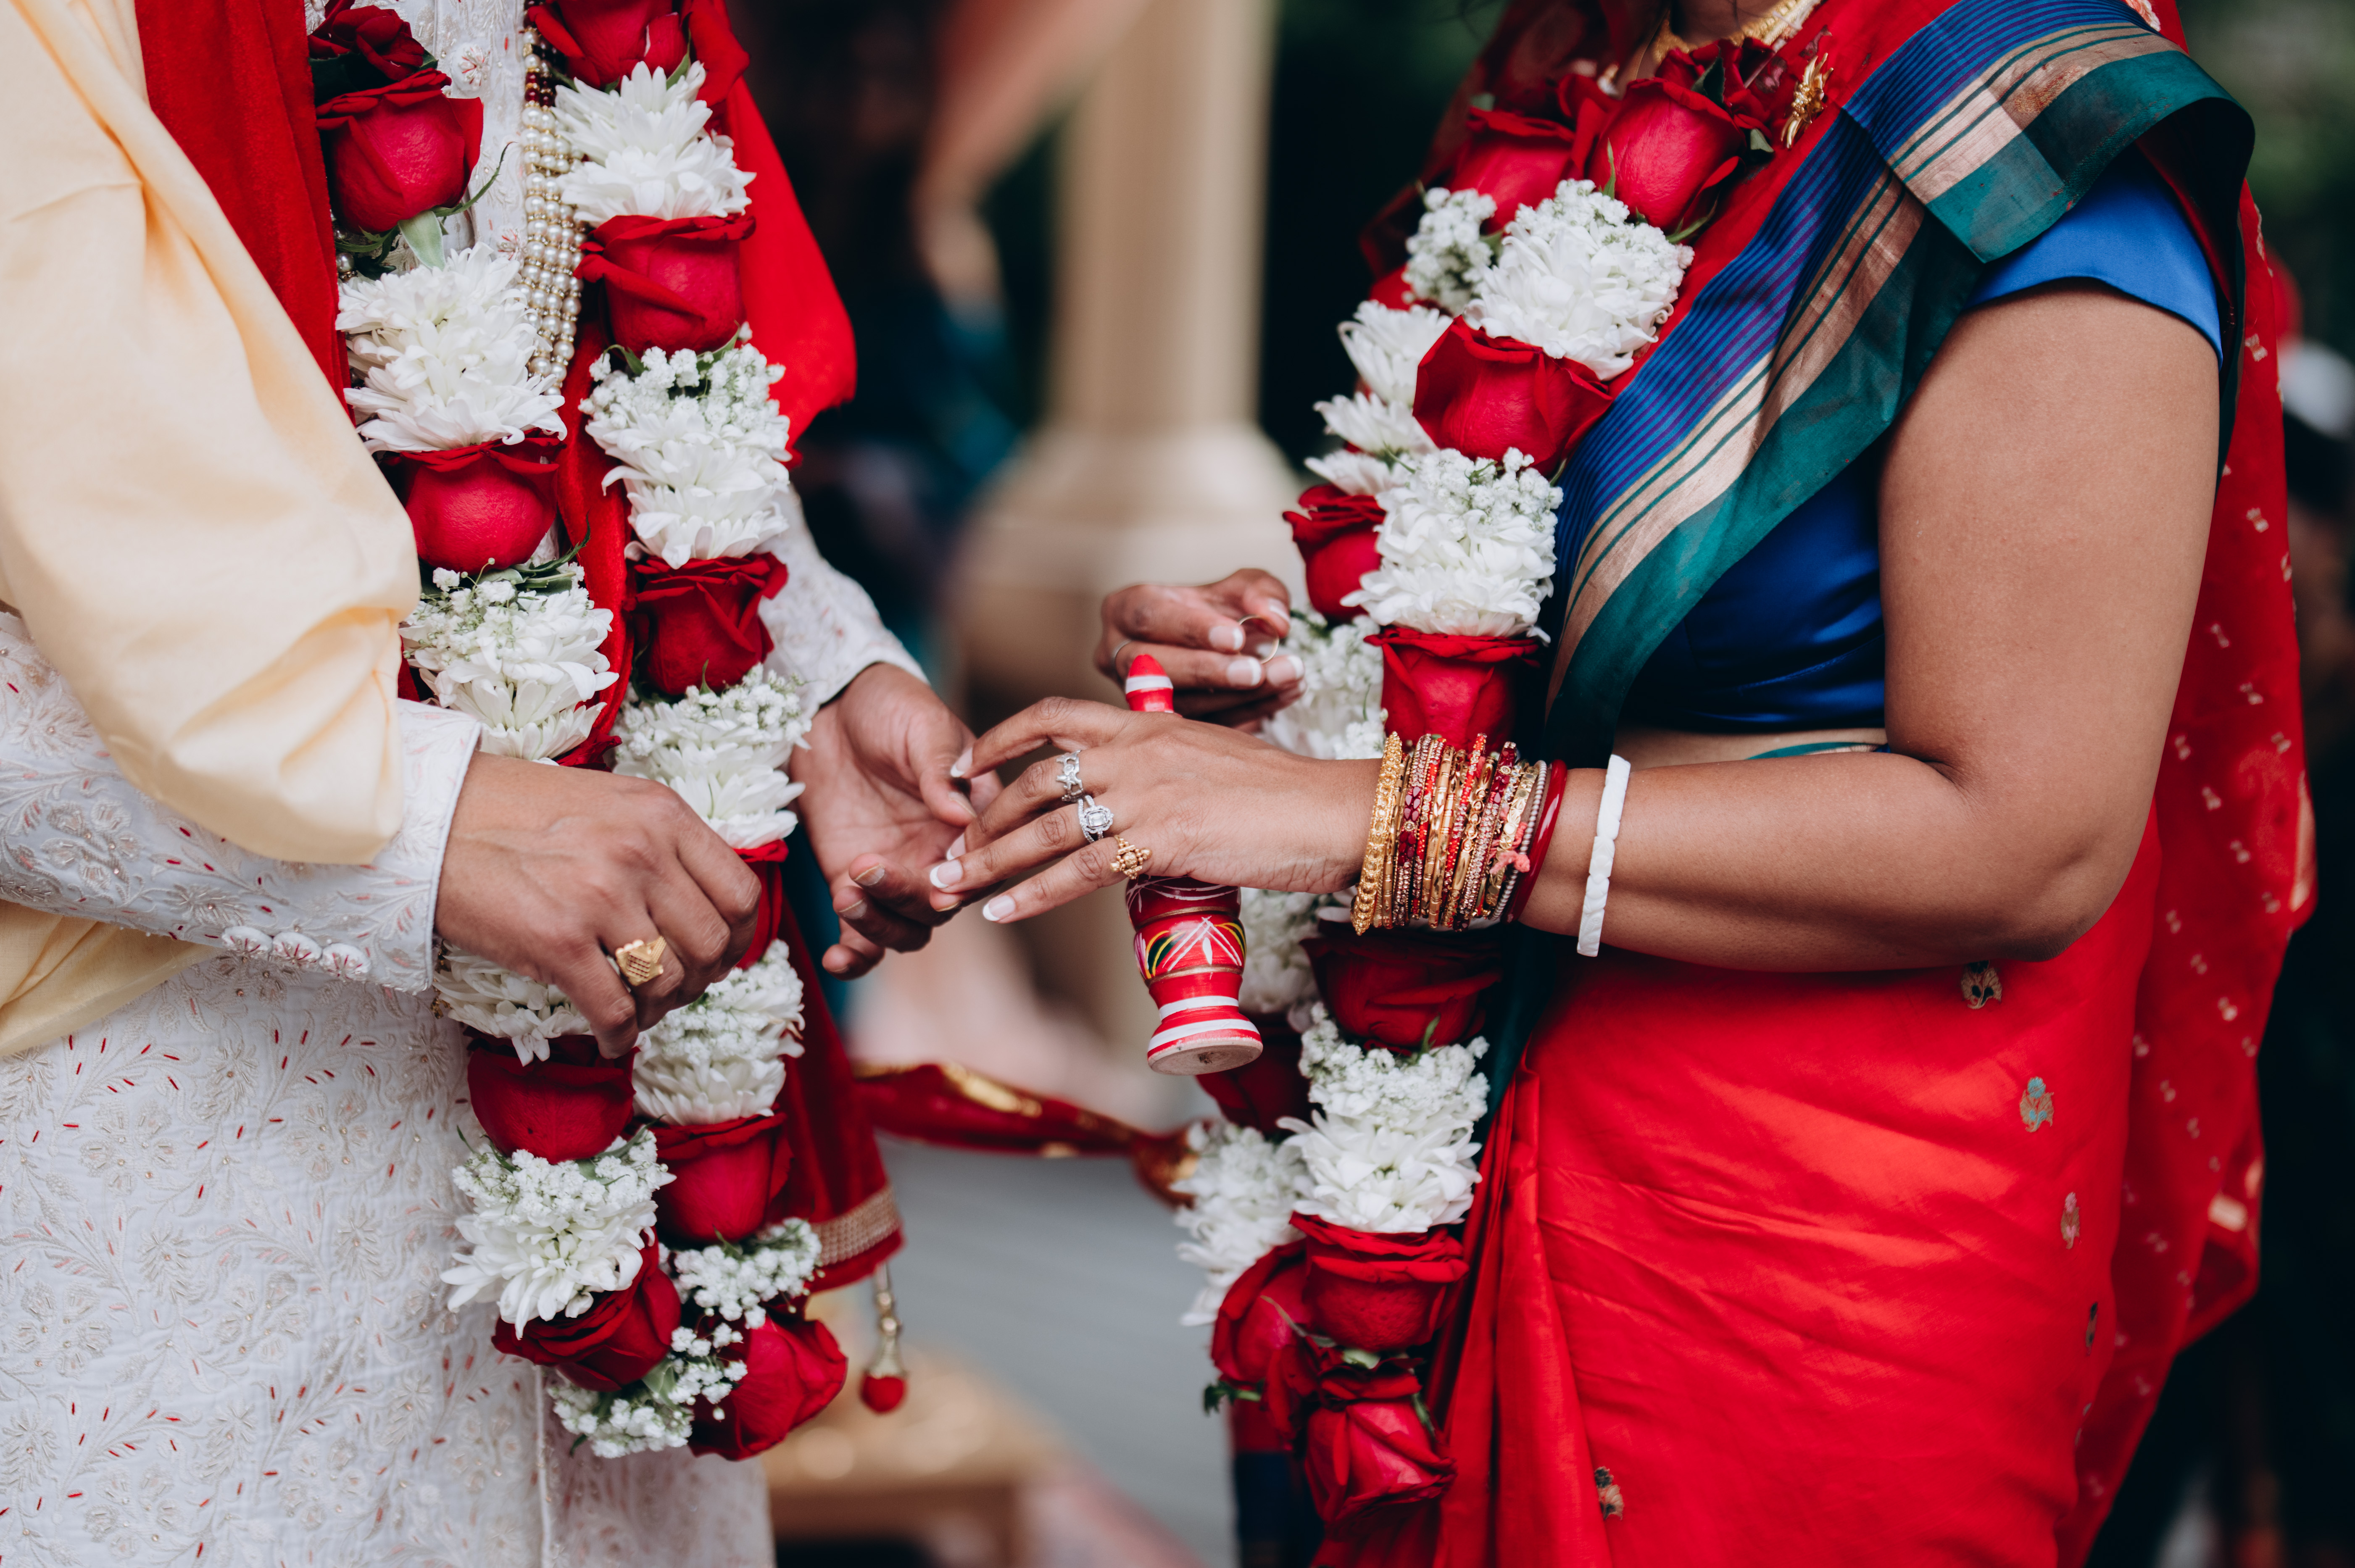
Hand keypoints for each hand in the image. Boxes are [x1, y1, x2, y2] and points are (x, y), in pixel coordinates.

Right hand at [437, 752, 762, 1055]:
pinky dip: (620, 1036)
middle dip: (699, 981)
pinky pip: (616, 1011)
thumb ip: (660, 843)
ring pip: (668, 982)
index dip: (739, 939)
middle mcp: (641, 852)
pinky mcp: (557, 942)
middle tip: (672, 990)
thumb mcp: (610, 803)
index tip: (721, 956)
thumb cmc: (515, 812)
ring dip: (658, 1010)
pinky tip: (609, 1038)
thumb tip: (700, 905)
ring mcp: (601, 897)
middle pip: (712, 945)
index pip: (741, 894)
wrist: (430, 816)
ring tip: (637, 1011)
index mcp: (662, 815)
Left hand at [790, 664, 998, 977]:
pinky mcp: (855, 884)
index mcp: (974, 820)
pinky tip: (835, 958)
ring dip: (878, 926)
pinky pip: (863, 938)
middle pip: (940, 907)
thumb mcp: (920, 725)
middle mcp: (942, 855)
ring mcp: (900, 874)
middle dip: (905, 898)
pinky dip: (854, 956)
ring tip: (845, 893)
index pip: (984, 865)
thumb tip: (958, 813)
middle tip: (866, 866)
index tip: (935, 871)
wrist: (828, 707)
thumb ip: (939, 767)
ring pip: (906, 930)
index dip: (964, 878)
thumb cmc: (888, 707)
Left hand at [925, 696, 1375, 923]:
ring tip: (954, 886)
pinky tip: (1004, 911)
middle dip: (981, 819)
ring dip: (992, 861)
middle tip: (950, 851)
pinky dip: (1034, 894)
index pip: (1054, 715)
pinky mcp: (1164, 839)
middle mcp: (1139, 751)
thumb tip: (1130, 805)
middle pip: (1035, 780)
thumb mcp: (1211, 762)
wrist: (1334, 811)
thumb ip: (1162, 771)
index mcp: (1149, 724)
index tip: (961, 767)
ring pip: (1046, 828)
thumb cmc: (1283, 796)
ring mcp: (1149, 793)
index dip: (999, 740)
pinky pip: (1081, 871)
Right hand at [1095, 570, 1304, 725]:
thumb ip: (1260, 592)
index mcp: (1126, 610)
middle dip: (1210, 671)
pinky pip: (1204, 725)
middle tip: (1256, 671)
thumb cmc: (1220, 608)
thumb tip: (1275, 619)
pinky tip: (1287, 692)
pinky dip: (1252, 709)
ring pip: (1180, 703)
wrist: (1219, 642)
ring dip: (1239, 695)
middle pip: (1155, 666)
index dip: (1192, 629)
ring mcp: (1137, 696)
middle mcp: (1120, 656)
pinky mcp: (1164, 727)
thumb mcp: (1242, 586)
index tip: (1237, 637)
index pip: (1149, 617)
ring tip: (1287, 677)